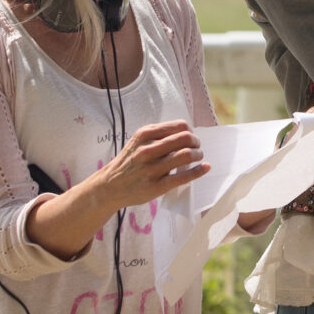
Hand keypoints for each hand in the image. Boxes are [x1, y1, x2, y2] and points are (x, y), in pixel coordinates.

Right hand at [88, 120, 206, 210]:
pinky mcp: (156, 186)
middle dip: (196, 142)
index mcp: (144, 135)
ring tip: (198, 157)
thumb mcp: (137, 142)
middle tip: (197, 147)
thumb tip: (187, 133)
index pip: (179, 126)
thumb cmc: (128, 163)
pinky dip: (198, 171)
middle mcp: (147, 150)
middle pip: (185, 138)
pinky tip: (204, 167)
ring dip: (198, 155)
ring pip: (186, 155)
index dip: (190, 131)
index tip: (190, 137)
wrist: (108, 187)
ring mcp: (151, 169)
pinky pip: (183, 176)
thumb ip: (158, 135)